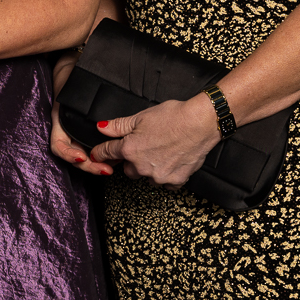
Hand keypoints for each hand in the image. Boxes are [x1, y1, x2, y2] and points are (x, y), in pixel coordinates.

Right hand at [49, 55, 112, 175]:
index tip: (83, 157)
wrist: (82, 66)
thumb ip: (75, 66)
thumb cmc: (77, 67)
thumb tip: (86, 46)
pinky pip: (93, 148)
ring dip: (97, 164)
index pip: (58, 144)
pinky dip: (103, 155)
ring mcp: (78, 130)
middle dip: (89, 166)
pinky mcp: (90, 130)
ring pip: (84, 155)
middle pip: (74, 156)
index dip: (69, 154)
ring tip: (114, 168)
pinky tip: (117, 158)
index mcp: (60, 116)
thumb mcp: (73, 69)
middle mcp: (67, 127)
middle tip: (107, 169)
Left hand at [91, 95, 220, 186]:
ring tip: (162, 152)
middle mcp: (141, 167)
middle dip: (132, 160)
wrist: (201, 124)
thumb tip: (101, 128)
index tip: (99, 154)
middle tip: (145, 146)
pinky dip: (167, 175)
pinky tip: (173, 161)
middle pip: (128, 169)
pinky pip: (165, 183)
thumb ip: (118, 125)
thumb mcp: (141, 116)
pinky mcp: (174, 181)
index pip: (107, 152)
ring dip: (150, 168)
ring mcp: (158, 176)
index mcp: (129, 149)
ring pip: (146, 177)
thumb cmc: (174, 117)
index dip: (101, 151)